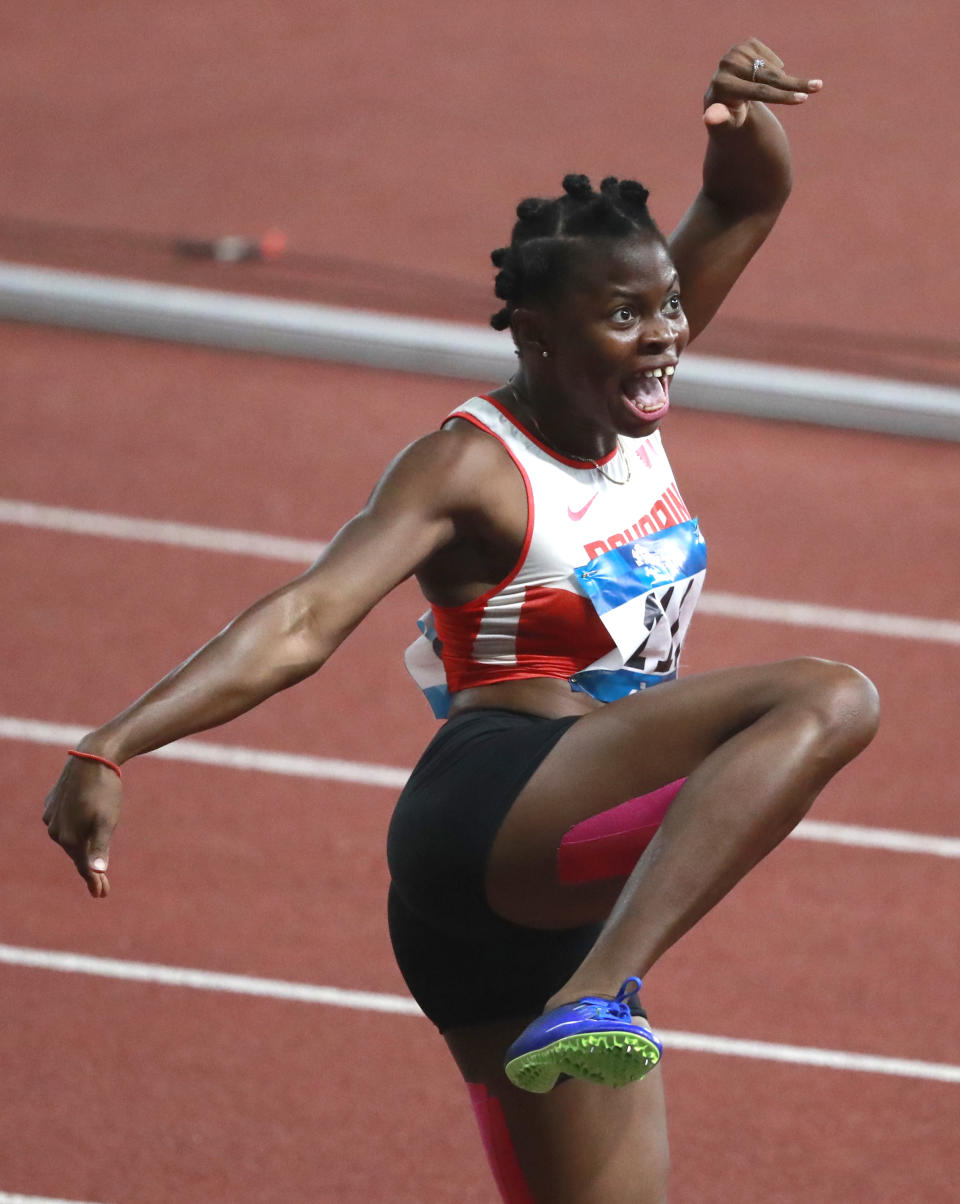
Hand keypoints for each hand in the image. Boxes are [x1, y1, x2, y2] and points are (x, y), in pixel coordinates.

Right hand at [43, 755, 122, 897]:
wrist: (93, 757)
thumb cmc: (104, 791)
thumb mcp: (106, 821)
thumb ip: (100, 847)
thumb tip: (97, 870)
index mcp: (68, 837)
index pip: (84, 866)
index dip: (94, 881)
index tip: (103, 895)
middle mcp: (55, 830)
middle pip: (76, 853)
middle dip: (90, 869)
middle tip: (102, 886)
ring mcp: (52, 815)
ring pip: (71, 837)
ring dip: (82, 849)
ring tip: (93, 862)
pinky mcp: (54, 802)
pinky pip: (67, 822)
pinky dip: (76, 830)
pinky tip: (80, 833)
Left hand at [703, 39, 821, 128]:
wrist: (722, 99)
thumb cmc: (728, 117)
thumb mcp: (724, 125)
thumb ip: (718, 122)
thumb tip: (711, 118)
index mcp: (721, 86)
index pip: (758, 91)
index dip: (781, 96)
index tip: (803, 99)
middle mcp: (726, 65)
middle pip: (768, 77)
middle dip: (794, 84)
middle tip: (818, 87)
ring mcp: (735, 52)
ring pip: (771, 67)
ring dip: (785, 79)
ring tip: (794, 89)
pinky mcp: (745, 44)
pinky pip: (771, 56)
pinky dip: (775, 66)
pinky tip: (766, 76)